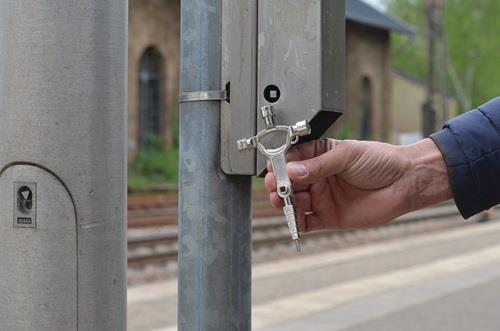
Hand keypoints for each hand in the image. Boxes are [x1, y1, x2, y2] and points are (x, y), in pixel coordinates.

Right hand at [265, 138, 451, 231]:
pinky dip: (295, 221)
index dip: (281, 163)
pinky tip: (293, 216)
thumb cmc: (381, 162)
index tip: (275, 167)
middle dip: (279, 183)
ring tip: (281, 199)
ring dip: (284, 201)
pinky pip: (306, 222)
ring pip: (294, 202)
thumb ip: (319, 164)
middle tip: (276, 185)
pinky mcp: (328, 217)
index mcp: (319, 156)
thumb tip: (293, 170)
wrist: (404, 182)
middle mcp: (317, 177)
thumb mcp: (347, 155)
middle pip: (289, 182)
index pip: (292, 159)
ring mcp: (321, 198)